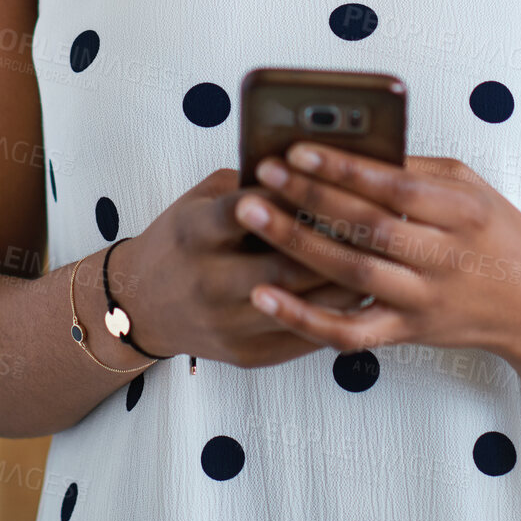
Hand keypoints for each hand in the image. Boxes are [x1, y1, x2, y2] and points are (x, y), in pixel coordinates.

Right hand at [113, 168, 373, 369]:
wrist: (140, 306)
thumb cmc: (180, 241)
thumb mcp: (199, 201)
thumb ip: (246, 183)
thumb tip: (308, 165)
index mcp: (195, 234)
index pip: (247, 210)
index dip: (291, 193)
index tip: (328, 177)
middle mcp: (209, 282)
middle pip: (286, 263)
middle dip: (333, 240)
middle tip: (375, 217)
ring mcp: (229, 324)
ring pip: (304, 302)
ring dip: (346, 278)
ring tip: (380, 253)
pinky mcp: (247, 355)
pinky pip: (304, 335)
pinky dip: (336, 311)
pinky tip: (362, 288)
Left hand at [232, 147, 520, 355]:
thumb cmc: (497, 233)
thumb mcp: (472, 186)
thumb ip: (417, 168)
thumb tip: (353, 146)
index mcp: (462, 211)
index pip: (394, 185)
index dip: (344, 166)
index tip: (297, 148)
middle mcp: (443, 257)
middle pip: (367, 227)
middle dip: (309, 198)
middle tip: (262, 175)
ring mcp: (423, 300)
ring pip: (352, 274)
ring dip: (296, 245)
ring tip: (253, 216)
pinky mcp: (407, 334)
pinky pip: (350, 332)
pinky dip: (305, 317)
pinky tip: (266, 296)